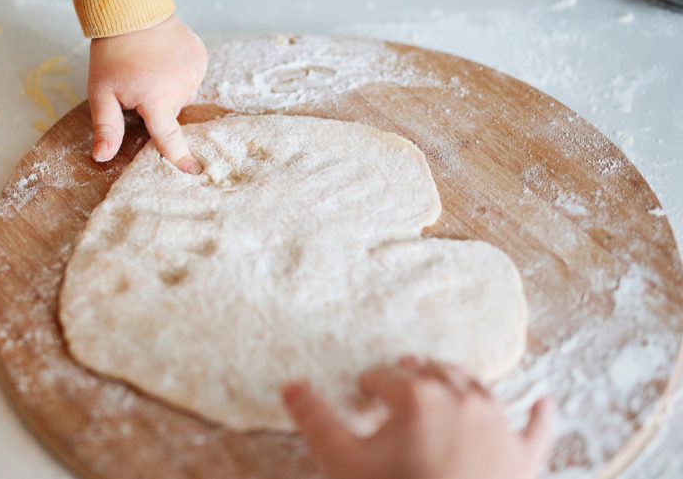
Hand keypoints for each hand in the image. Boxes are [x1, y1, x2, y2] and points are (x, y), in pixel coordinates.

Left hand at [88, 15, 207, 173]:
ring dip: (169, 92)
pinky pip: (191, 79)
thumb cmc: (112, 54)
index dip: (178, 155)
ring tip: (152, 70)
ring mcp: (194, 70)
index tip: (192, 171)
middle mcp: (180, 85)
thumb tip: (102, 158)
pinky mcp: (201, 58)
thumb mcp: (101, 92)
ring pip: (183, 97)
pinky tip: (165, 63)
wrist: (133, 11)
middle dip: (157, 108)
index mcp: (155, 97)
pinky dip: (179, 77)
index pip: (168, 135)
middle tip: (140, 86)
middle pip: (172, 114)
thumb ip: (106, 126)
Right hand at [283, 357, 553, 478]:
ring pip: (478, 389)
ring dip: (456, 382)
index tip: (358, 399)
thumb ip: (315, 420)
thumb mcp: (342, 463)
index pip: (382, 377)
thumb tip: (290, 385)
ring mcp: (499, 427)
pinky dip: (540, 414)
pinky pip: (538, 428)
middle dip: (410, 376)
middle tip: (394, 386)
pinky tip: (544, 401)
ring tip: (441, 382)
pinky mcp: (525, 458)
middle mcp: (463, 399)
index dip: (366, 386)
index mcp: (418, 395)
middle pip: (431, 373)